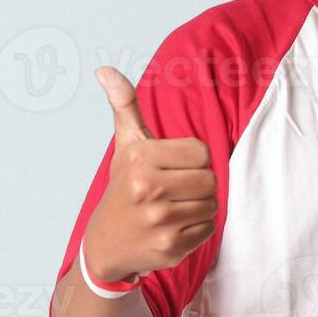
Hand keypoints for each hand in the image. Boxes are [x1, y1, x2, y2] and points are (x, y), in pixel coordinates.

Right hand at [83, 66, 217, 282]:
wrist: (107, 242)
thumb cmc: (124, 187)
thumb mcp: (125, 145)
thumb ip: (125, 105)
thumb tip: (105, 70)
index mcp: (140, 158)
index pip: (201, 152)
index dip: (192, 161)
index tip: (171, 169)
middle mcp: (147, 189)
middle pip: (210, 179)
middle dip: (198, 184)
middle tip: (175, 190)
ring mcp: (159, 220)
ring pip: (212, 204)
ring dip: (199, 206)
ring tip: (174, 208)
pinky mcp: (170, 246)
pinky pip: (208, 228)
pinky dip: (197, 228)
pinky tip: (174, 226)